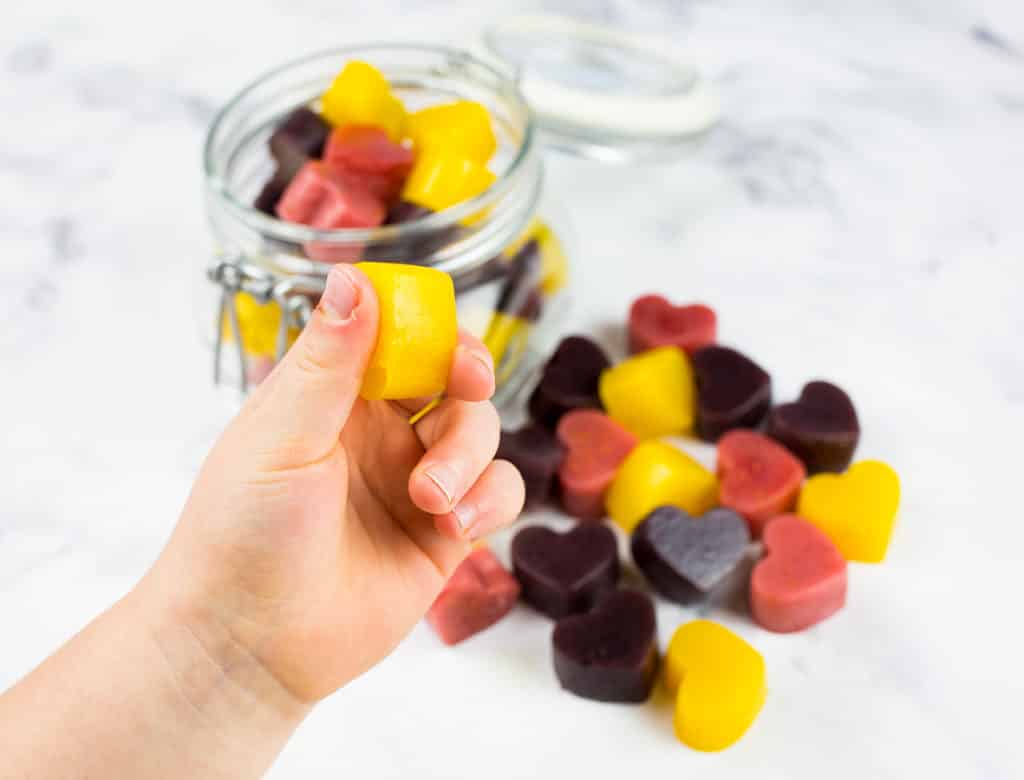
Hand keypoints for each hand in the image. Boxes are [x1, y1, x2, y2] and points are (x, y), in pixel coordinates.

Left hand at [141, 263, 524, 703]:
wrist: (248, 646)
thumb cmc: (241, 534)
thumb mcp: (281, 437)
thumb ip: (329, 361)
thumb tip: (352, 277)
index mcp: (334, 398)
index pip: (398, 338)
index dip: (432, 329)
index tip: (446, 338)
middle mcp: (379, 434)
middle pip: (452, 379)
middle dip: (467, 378)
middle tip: (466, 386)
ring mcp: (415, 483)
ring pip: (480, 434)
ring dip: (469, 454)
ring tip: (431, 498)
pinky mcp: (445, 535)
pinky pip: (497, 493)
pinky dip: (492, 498)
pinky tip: (457, 526)